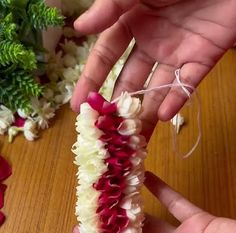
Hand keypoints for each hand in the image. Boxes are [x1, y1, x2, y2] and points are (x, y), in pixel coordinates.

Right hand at [71, 0, 235, 134]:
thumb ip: (112, 7)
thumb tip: (79, 28)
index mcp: (132, 21)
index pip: (107, 56)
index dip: (91, 80)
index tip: (79, 107)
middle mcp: (152, 42)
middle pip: (131, 80)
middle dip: (118, 106)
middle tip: (106, 132)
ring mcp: (177, 53)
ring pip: (157, 89)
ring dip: (145, 113)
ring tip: (132, 138)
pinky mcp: (203, 59)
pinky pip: (188, 84)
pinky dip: (176, 100)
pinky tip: (163, 115)